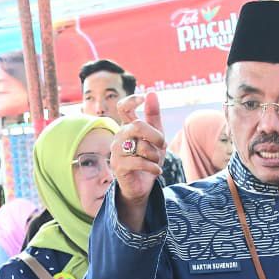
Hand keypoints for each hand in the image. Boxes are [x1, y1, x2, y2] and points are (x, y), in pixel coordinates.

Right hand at [111, 92, 165, 229]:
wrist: (142, 186)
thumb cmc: (148, 158)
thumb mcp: (156, 136)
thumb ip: (153, 116)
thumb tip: (151, 92)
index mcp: (127, 127)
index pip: (122, 107)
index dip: (132, 100)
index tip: (143, 98)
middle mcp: (119, 137)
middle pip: (137, 126)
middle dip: (155, 135)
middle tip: (162, 145)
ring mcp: (116, 151)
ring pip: (140, 146)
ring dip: (154, 155)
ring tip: (156, 161)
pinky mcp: (118, 166)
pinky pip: (139, 161)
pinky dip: (153, 167)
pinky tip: (156, 171)